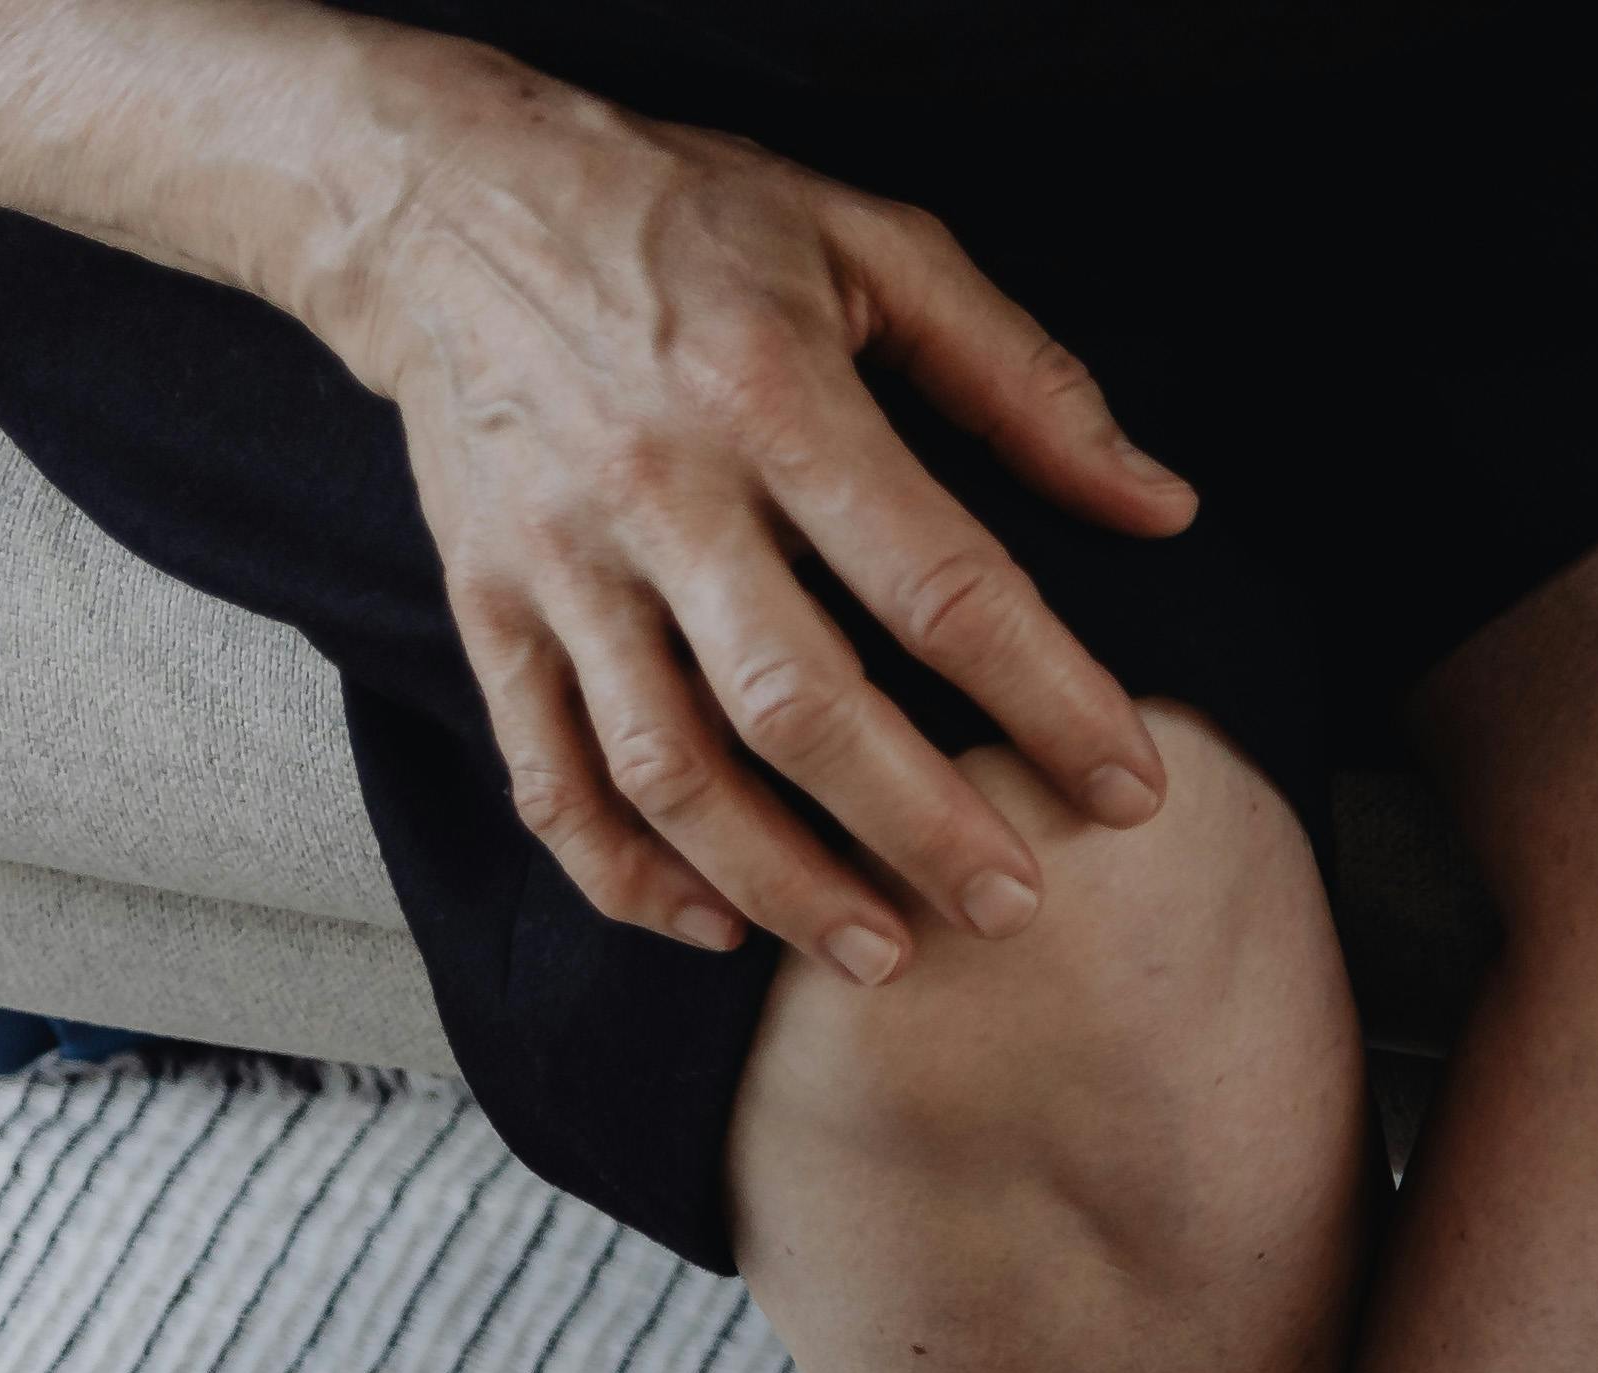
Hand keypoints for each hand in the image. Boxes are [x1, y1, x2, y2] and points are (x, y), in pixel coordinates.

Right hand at [286, 46, 1192, 975]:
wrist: (436, 193)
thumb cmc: (681, 219)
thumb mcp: (868, 244)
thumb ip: (1022, 380)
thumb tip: (1162, 508)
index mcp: (771, 394)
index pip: (938, 584)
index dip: (1047, 700)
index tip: (1132, 788)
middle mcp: (657, 490)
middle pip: (799, 706)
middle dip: (918, 825)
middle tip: (1013, 906)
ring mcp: (558, 560)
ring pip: (669, 767)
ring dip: (780, 881)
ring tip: (885, 953)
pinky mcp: (484, 604)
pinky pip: (550, 775)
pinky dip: (626, 873)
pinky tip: (719, 926)